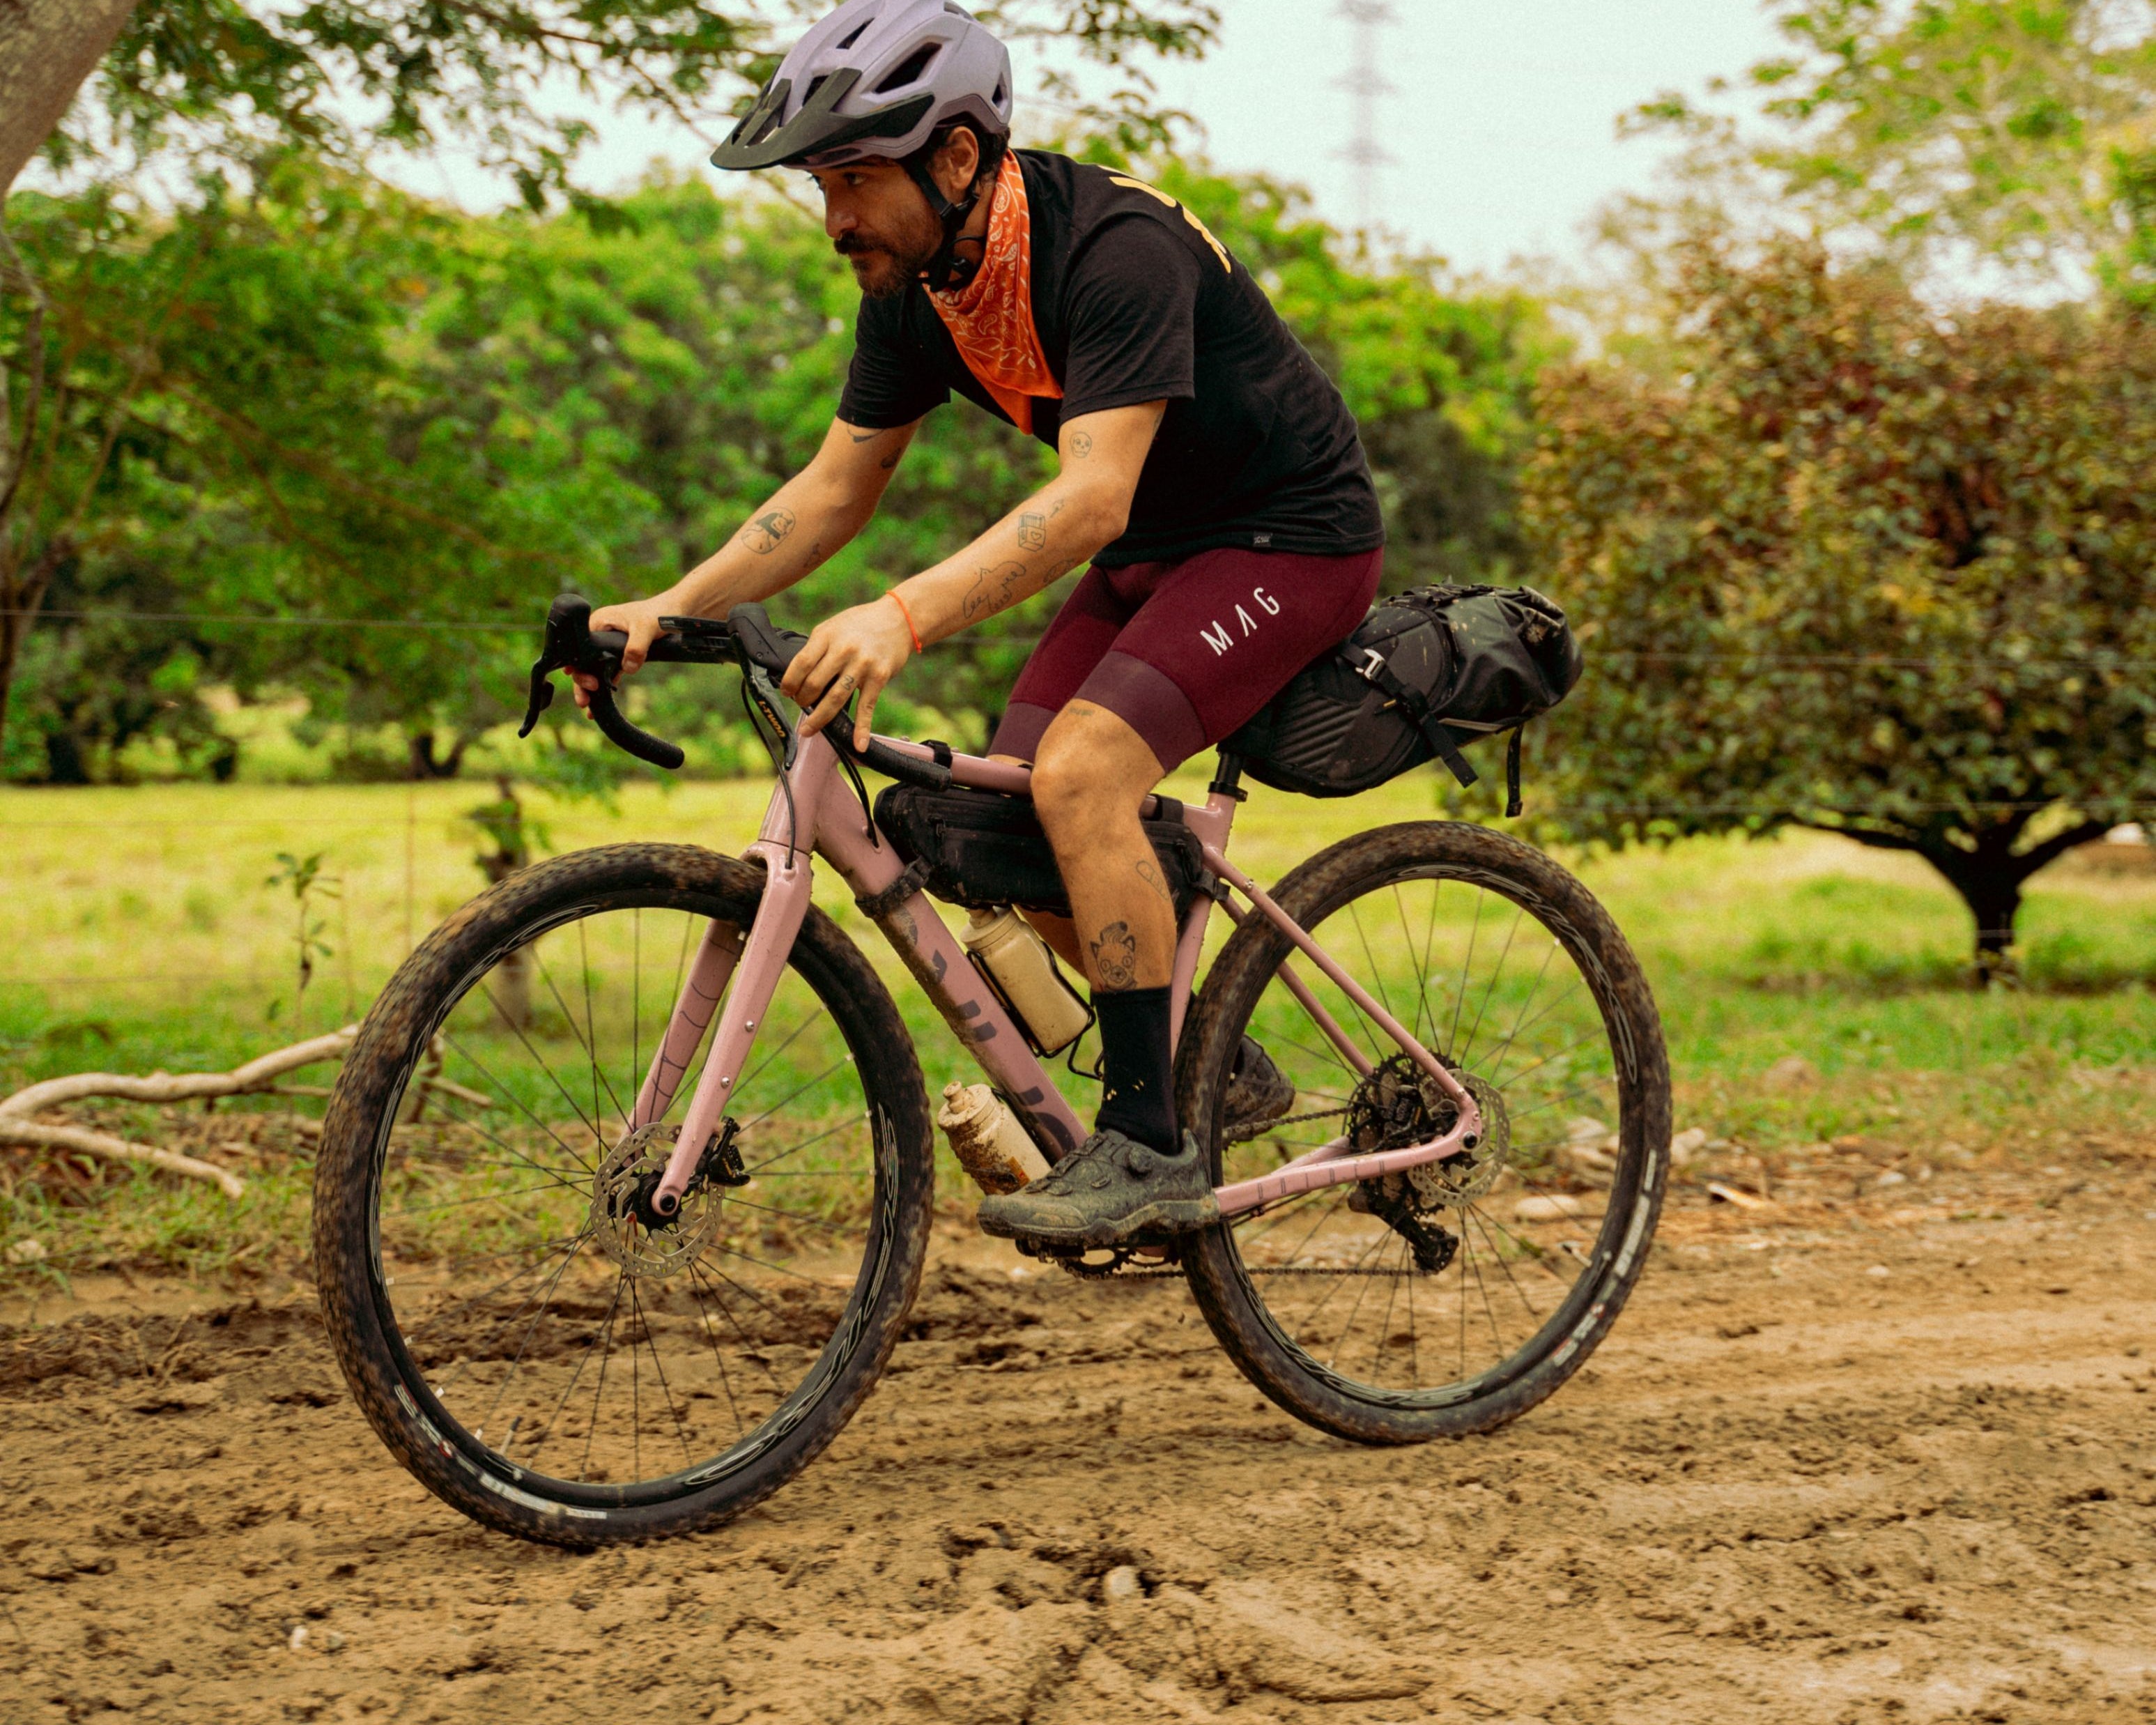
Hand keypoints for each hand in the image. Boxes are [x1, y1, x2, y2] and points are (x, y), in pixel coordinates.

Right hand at [571, 594, 680, 710]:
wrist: (676, 612)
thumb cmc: (659, 613)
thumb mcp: (647, 627)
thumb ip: (636, 647)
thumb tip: (628, 668)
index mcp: (600, 623)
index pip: (580, 648)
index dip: (579, 668)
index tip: (589, 683)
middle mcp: (600, 634)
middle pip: (584, 661)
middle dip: (582, 682)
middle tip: (585, 701)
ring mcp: (609, 645)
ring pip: (594, 669)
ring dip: (591, 688)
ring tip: (589, 709)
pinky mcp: (621, 654)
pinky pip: (608, 672)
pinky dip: (604, 687)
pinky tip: (598, 705)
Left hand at [782, 597, 913, 747]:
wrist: (898, 618)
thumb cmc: (861, 624)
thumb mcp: (833, 626)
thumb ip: (817, 647)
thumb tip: (798, 676)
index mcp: (826, 635)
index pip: (801, 663)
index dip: (790, 682)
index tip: (787, 692)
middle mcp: (843, 650)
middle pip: (815, 683)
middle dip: (803, 700)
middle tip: (801, 705)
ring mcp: (862, 665)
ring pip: (835, 698)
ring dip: (819, 718)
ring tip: (809, 729)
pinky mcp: (879, 677)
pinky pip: (866, 706)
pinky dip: (862, 728)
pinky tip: (859, 744)